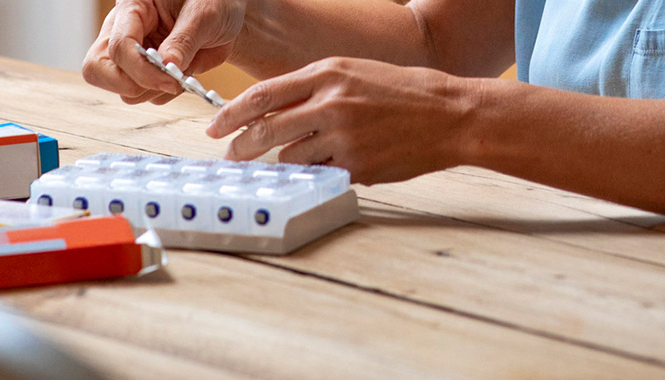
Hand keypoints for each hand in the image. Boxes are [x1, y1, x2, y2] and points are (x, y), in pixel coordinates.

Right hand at [82, 0, 243, 104]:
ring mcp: (131, 54)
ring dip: (155, 90)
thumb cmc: (214, 2)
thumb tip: (166, 65)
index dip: (141, 70)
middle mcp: (124, 30)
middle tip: (168, 84)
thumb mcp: (204, 14)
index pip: (119, 46)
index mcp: (132, 7)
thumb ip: (183, 40)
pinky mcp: (144, 72)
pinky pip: (144, 96)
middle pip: (98, 70)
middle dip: (131, 85)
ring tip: (185, 70)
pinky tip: (184, 75)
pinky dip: (166, 94)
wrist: (225, 15)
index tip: (170, 81)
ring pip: (123, 90)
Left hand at [206, 57, 479, 184]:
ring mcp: (342, 137)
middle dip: (243, 148)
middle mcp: (330, 104)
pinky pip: (320, 174)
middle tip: (233, 156)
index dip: (231, 114)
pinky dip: (318, 171)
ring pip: (290, 158)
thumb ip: (312, 88)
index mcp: (326, 74)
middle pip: (265, 131)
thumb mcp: (353, 72)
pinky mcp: (356, 166)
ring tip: (300, 157)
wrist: (449, 114)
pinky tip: (332, 163)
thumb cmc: (404, 92)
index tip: (215, 127)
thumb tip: (272, 110)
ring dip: (287, 161)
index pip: (262, 96)